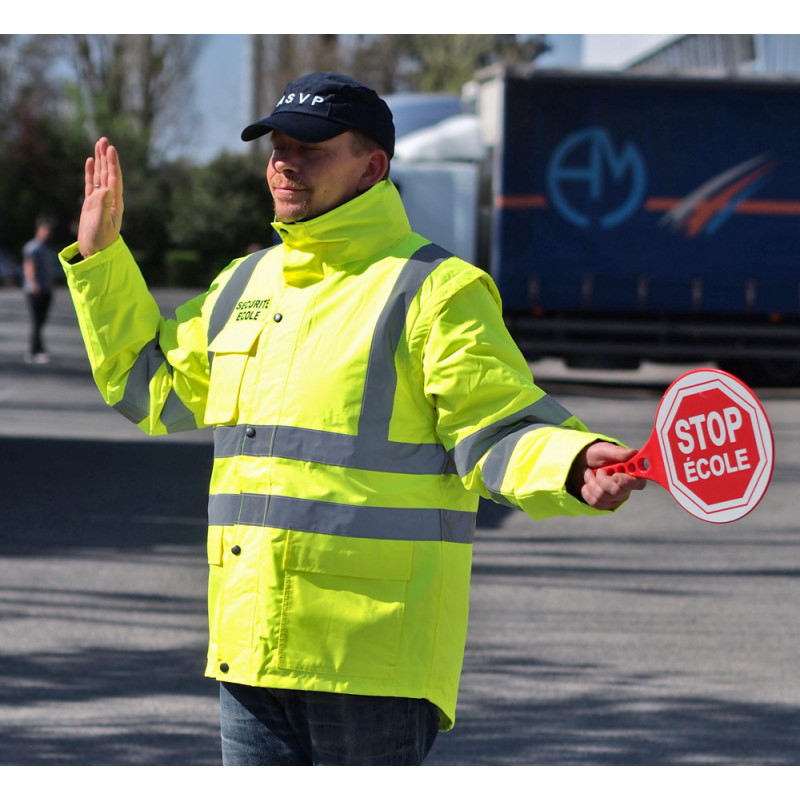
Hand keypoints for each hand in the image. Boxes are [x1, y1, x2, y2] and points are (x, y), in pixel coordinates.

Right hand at [78, 137, 123, 257]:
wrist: (95, 252)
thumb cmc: (100, 240)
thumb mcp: (102, 223)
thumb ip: (104, 205)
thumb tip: (107, 188)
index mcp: (115, 203)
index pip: (114, 178)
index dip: (113, 163)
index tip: (111, 148)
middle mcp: (109, 199)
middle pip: (108, 173)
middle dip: (106, 156)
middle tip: (104, 139)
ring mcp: (100, 200)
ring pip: (99, 175)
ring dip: (99, 160)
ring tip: (98, 144)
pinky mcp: (91, 204)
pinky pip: (91, 184)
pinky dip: (90, 172)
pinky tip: (90, 161)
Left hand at [568, 441, 646, 510]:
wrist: (584, 463)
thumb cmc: (598, 455)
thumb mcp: (606, 450)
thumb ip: (619, 453)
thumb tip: (633, 453)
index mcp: (632, 473)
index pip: (638, 483)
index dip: (627, 481)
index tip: (615, 475)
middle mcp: (628, 488)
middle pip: (616, 491)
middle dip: (601, 479)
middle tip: (599, 470)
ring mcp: (617, 498)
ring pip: (602, 497)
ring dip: (591, 482)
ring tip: (590, 473)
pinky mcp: (606, 504)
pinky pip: (595, 502)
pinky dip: (587, 491)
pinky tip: (588, 483)